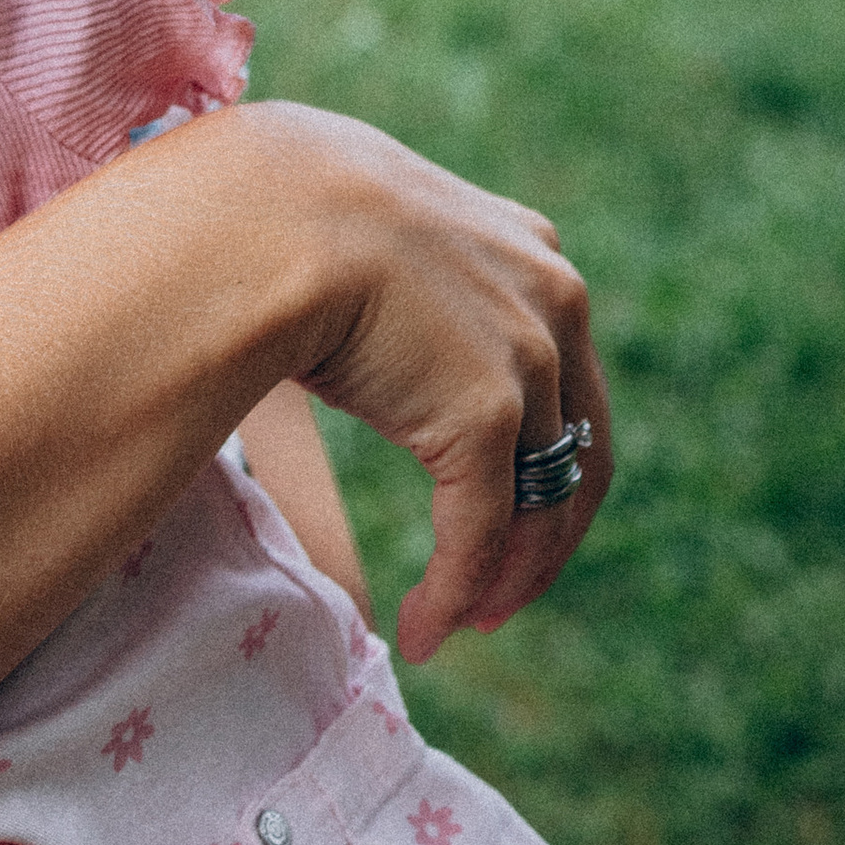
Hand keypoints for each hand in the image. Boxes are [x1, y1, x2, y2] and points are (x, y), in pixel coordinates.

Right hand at [208, 101, 608, 663]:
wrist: (267, 211)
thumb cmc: (287, 213)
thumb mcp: (380, 233)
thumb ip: (408, 276)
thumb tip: (352, 297)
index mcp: (530, 250)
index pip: (567, 378)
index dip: (543, 459)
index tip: (508, 511)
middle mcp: (552, 302)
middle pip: (577, 452)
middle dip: (543, 538)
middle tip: (499, 596)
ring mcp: (527, 359)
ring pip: (538, 507)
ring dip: (502, 580)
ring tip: (464, 623)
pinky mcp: (484, 416)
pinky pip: (479, 535)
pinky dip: (455, 594)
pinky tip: (422, 632)